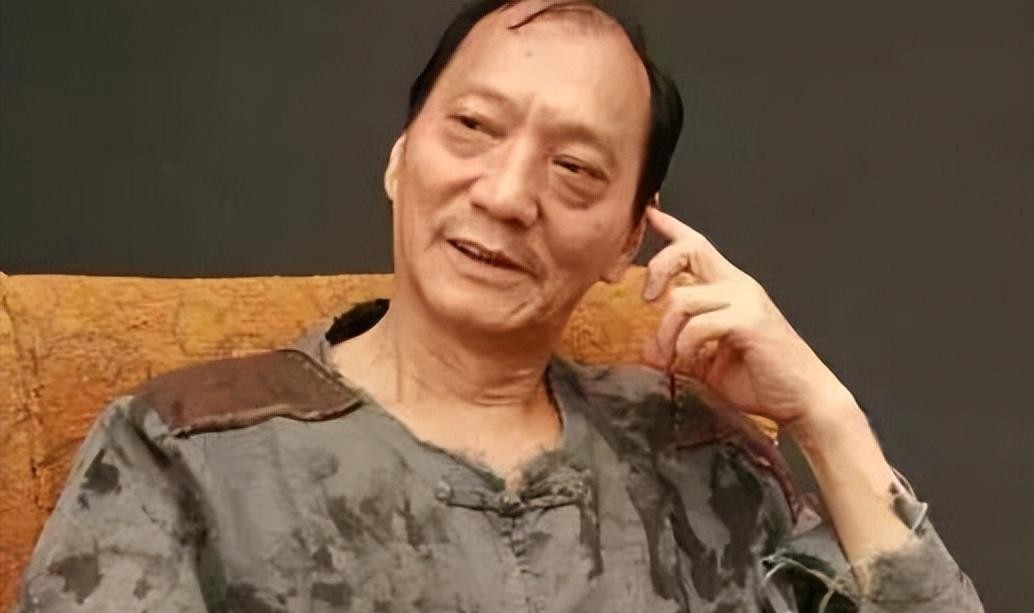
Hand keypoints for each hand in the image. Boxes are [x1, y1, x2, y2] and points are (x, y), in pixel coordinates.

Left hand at [641, 206, 851, 425]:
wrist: (802, 400)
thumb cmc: (761, 379)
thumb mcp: (709, 361)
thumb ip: (680, 348)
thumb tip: (646, 349)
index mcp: (730, 289)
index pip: (698, 246)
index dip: (672, 227)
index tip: (651, 212)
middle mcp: (739, 286)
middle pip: (690, 250)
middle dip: (658, 267)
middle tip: (647, 299)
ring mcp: (747, 300)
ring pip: (682, 298)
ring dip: (667, 333)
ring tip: (671, 359)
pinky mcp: (749, 320)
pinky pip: (699, 324)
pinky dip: (685, 344)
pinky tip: (689, 360)